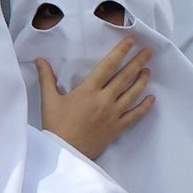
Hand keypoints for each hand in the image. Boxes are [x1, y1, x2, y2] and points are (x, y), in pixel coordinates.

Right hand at [36, 38, 154, 159]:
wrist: (65, 151)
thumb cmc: (56, 125)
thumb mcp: (48, 100)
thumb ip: (47, 78)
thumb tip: (40, 60)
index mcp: (88, 90)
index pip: (108, 66)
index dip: (120, 52)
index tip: (131, 42)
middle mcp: (104, 100)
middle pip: (125, 77)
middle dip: (138, 62)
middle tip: (148, 52)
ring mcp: (113, 114)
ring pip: (133, 94)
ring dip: (142, 81)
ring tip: (149, 70)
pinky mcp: (118, 127)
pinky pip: (135, 115)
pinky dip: (145, 106)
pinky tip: (152, 98)